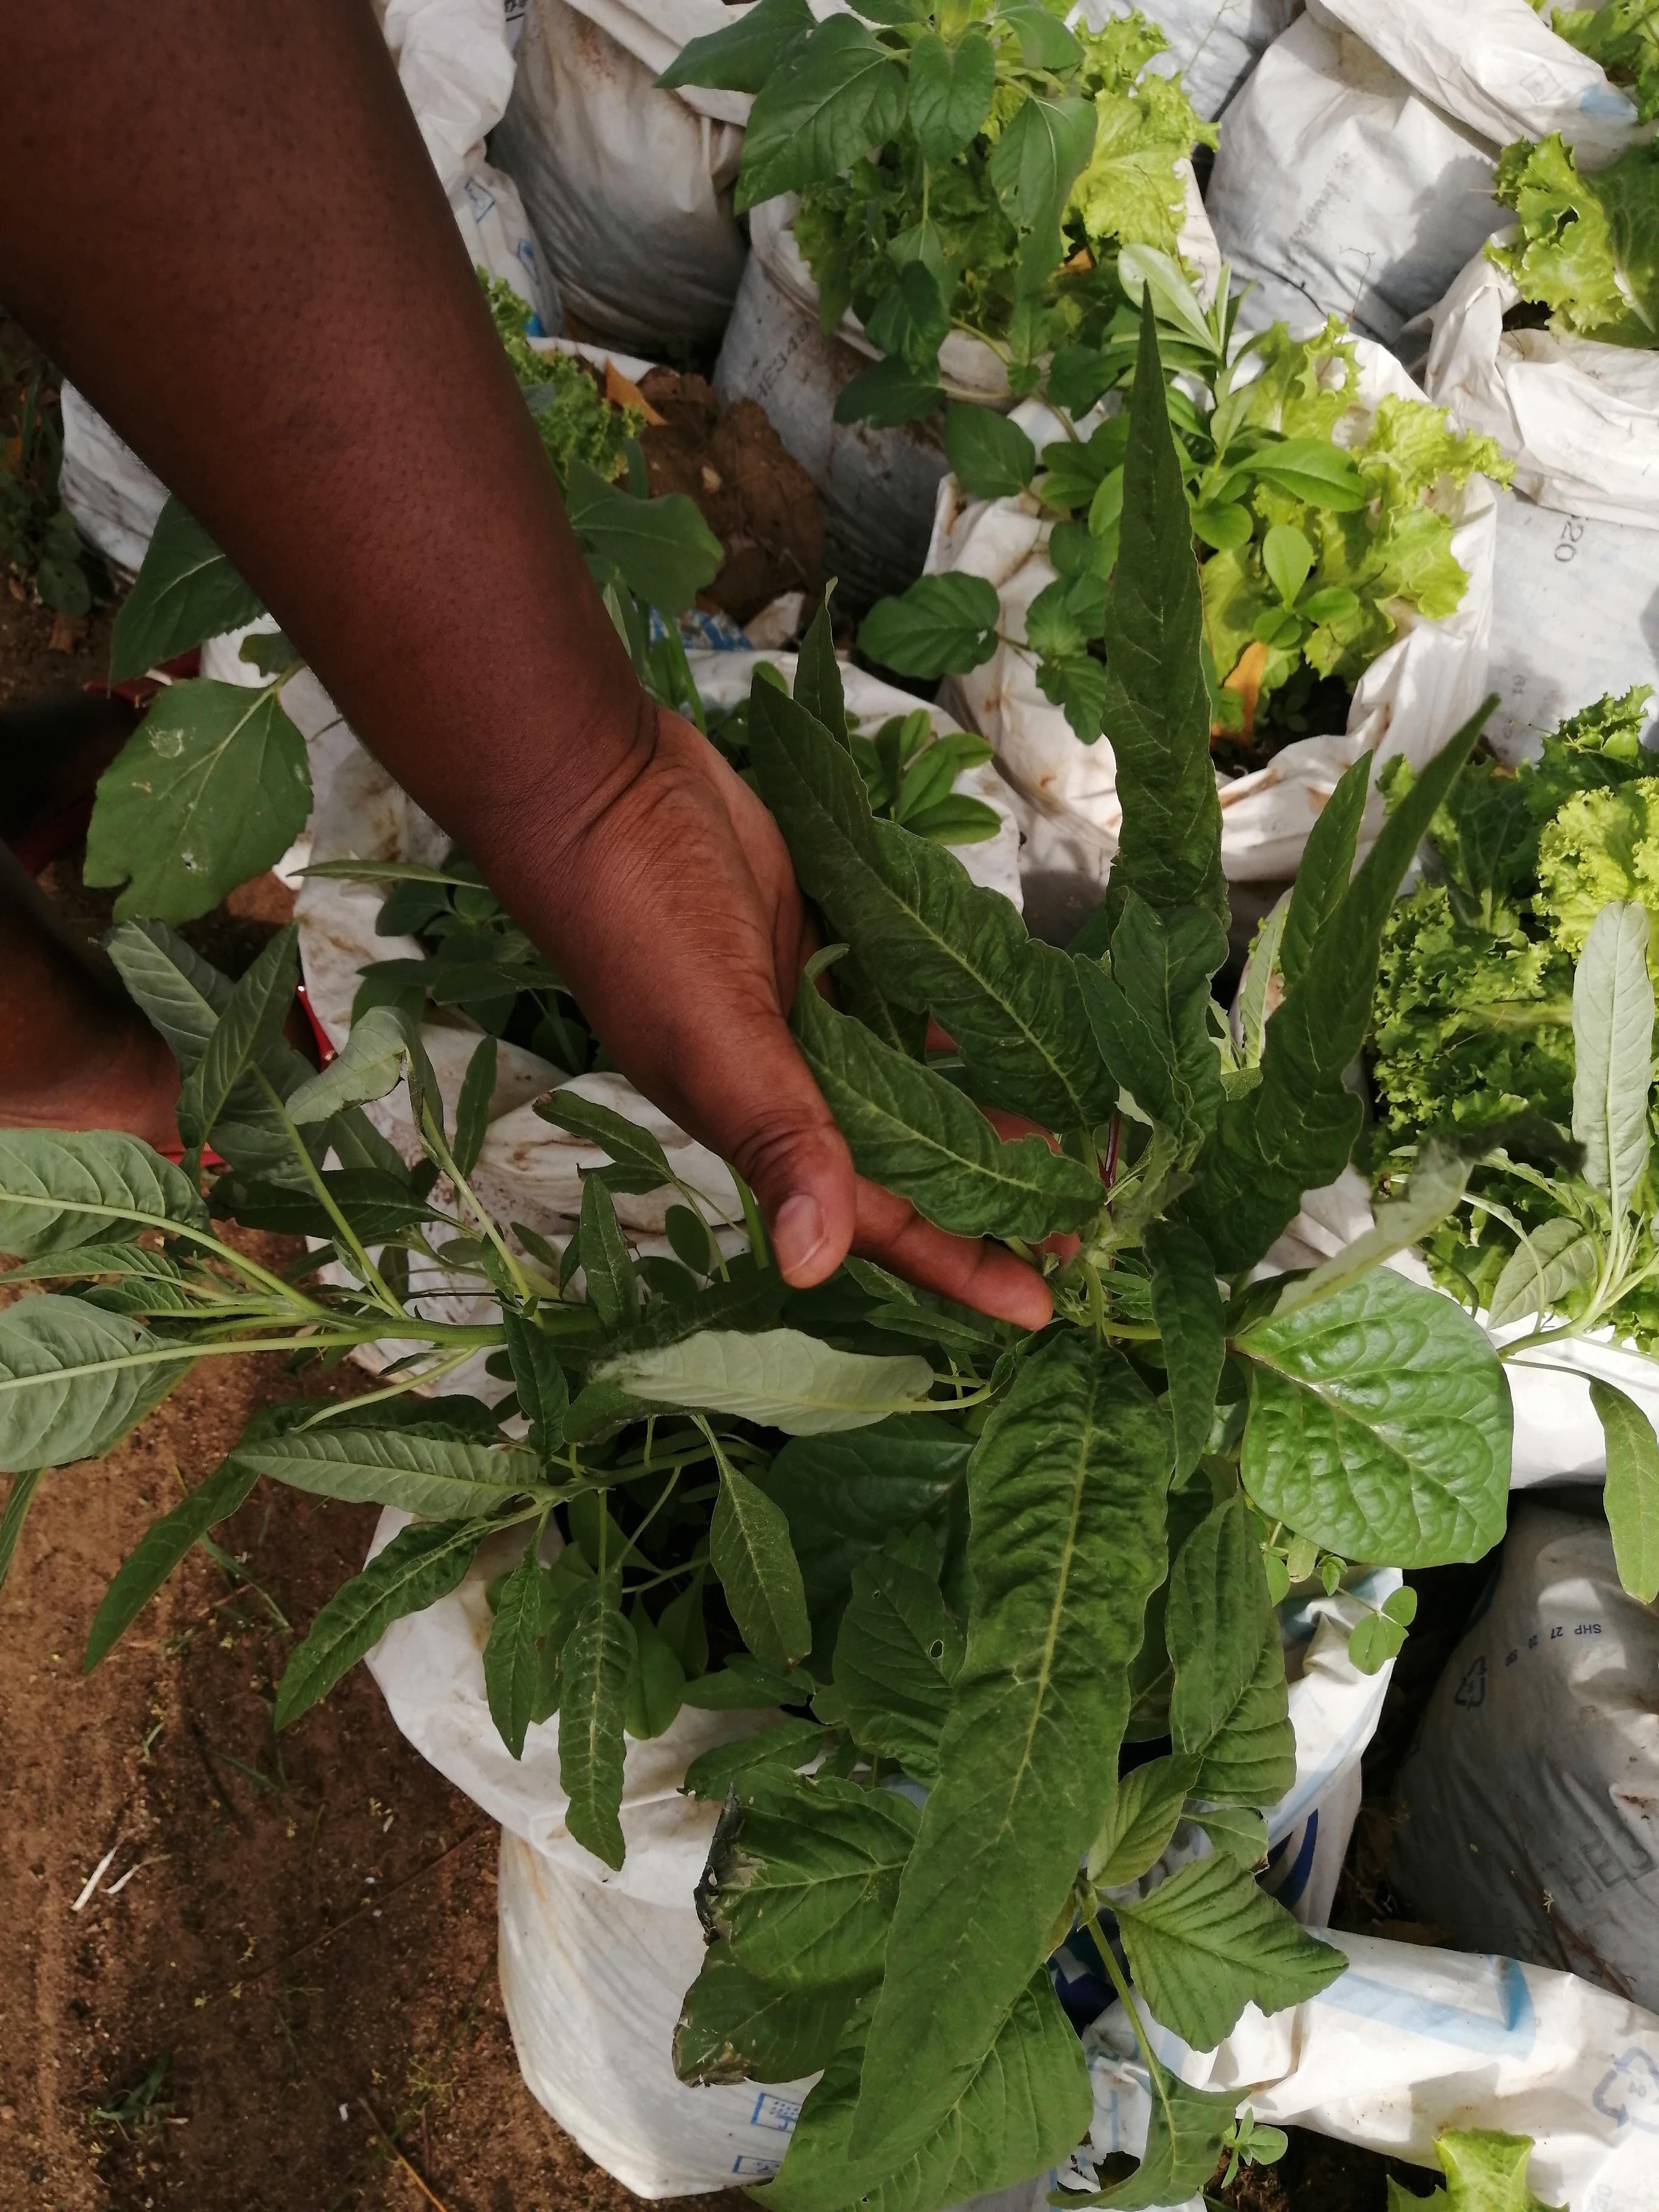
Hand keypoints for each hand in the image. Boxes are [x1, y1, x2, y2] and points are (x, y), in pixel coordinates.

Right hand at [478, 703, 1052, 1327]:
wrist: (599, 785)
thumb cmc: (643, 914)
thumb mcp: (713, 1034)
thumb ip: (771, 1136)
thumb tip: (810, 1266)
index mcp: (763, 1122)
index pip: (878, 1219)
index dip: (958, 1263)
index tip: (1044, 1304)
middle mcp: (793, 1081)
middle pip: (911, 1158)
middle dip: (994, 1189)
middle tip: (1092, 1209)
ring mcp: (811, 1011)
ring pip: (919, 1079)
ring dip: (989, 1102)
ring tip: (1081, 1123)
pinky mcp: (827, 942)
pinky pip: (911, 996)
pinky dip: (960, 1011)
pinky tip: (1026, 1015)